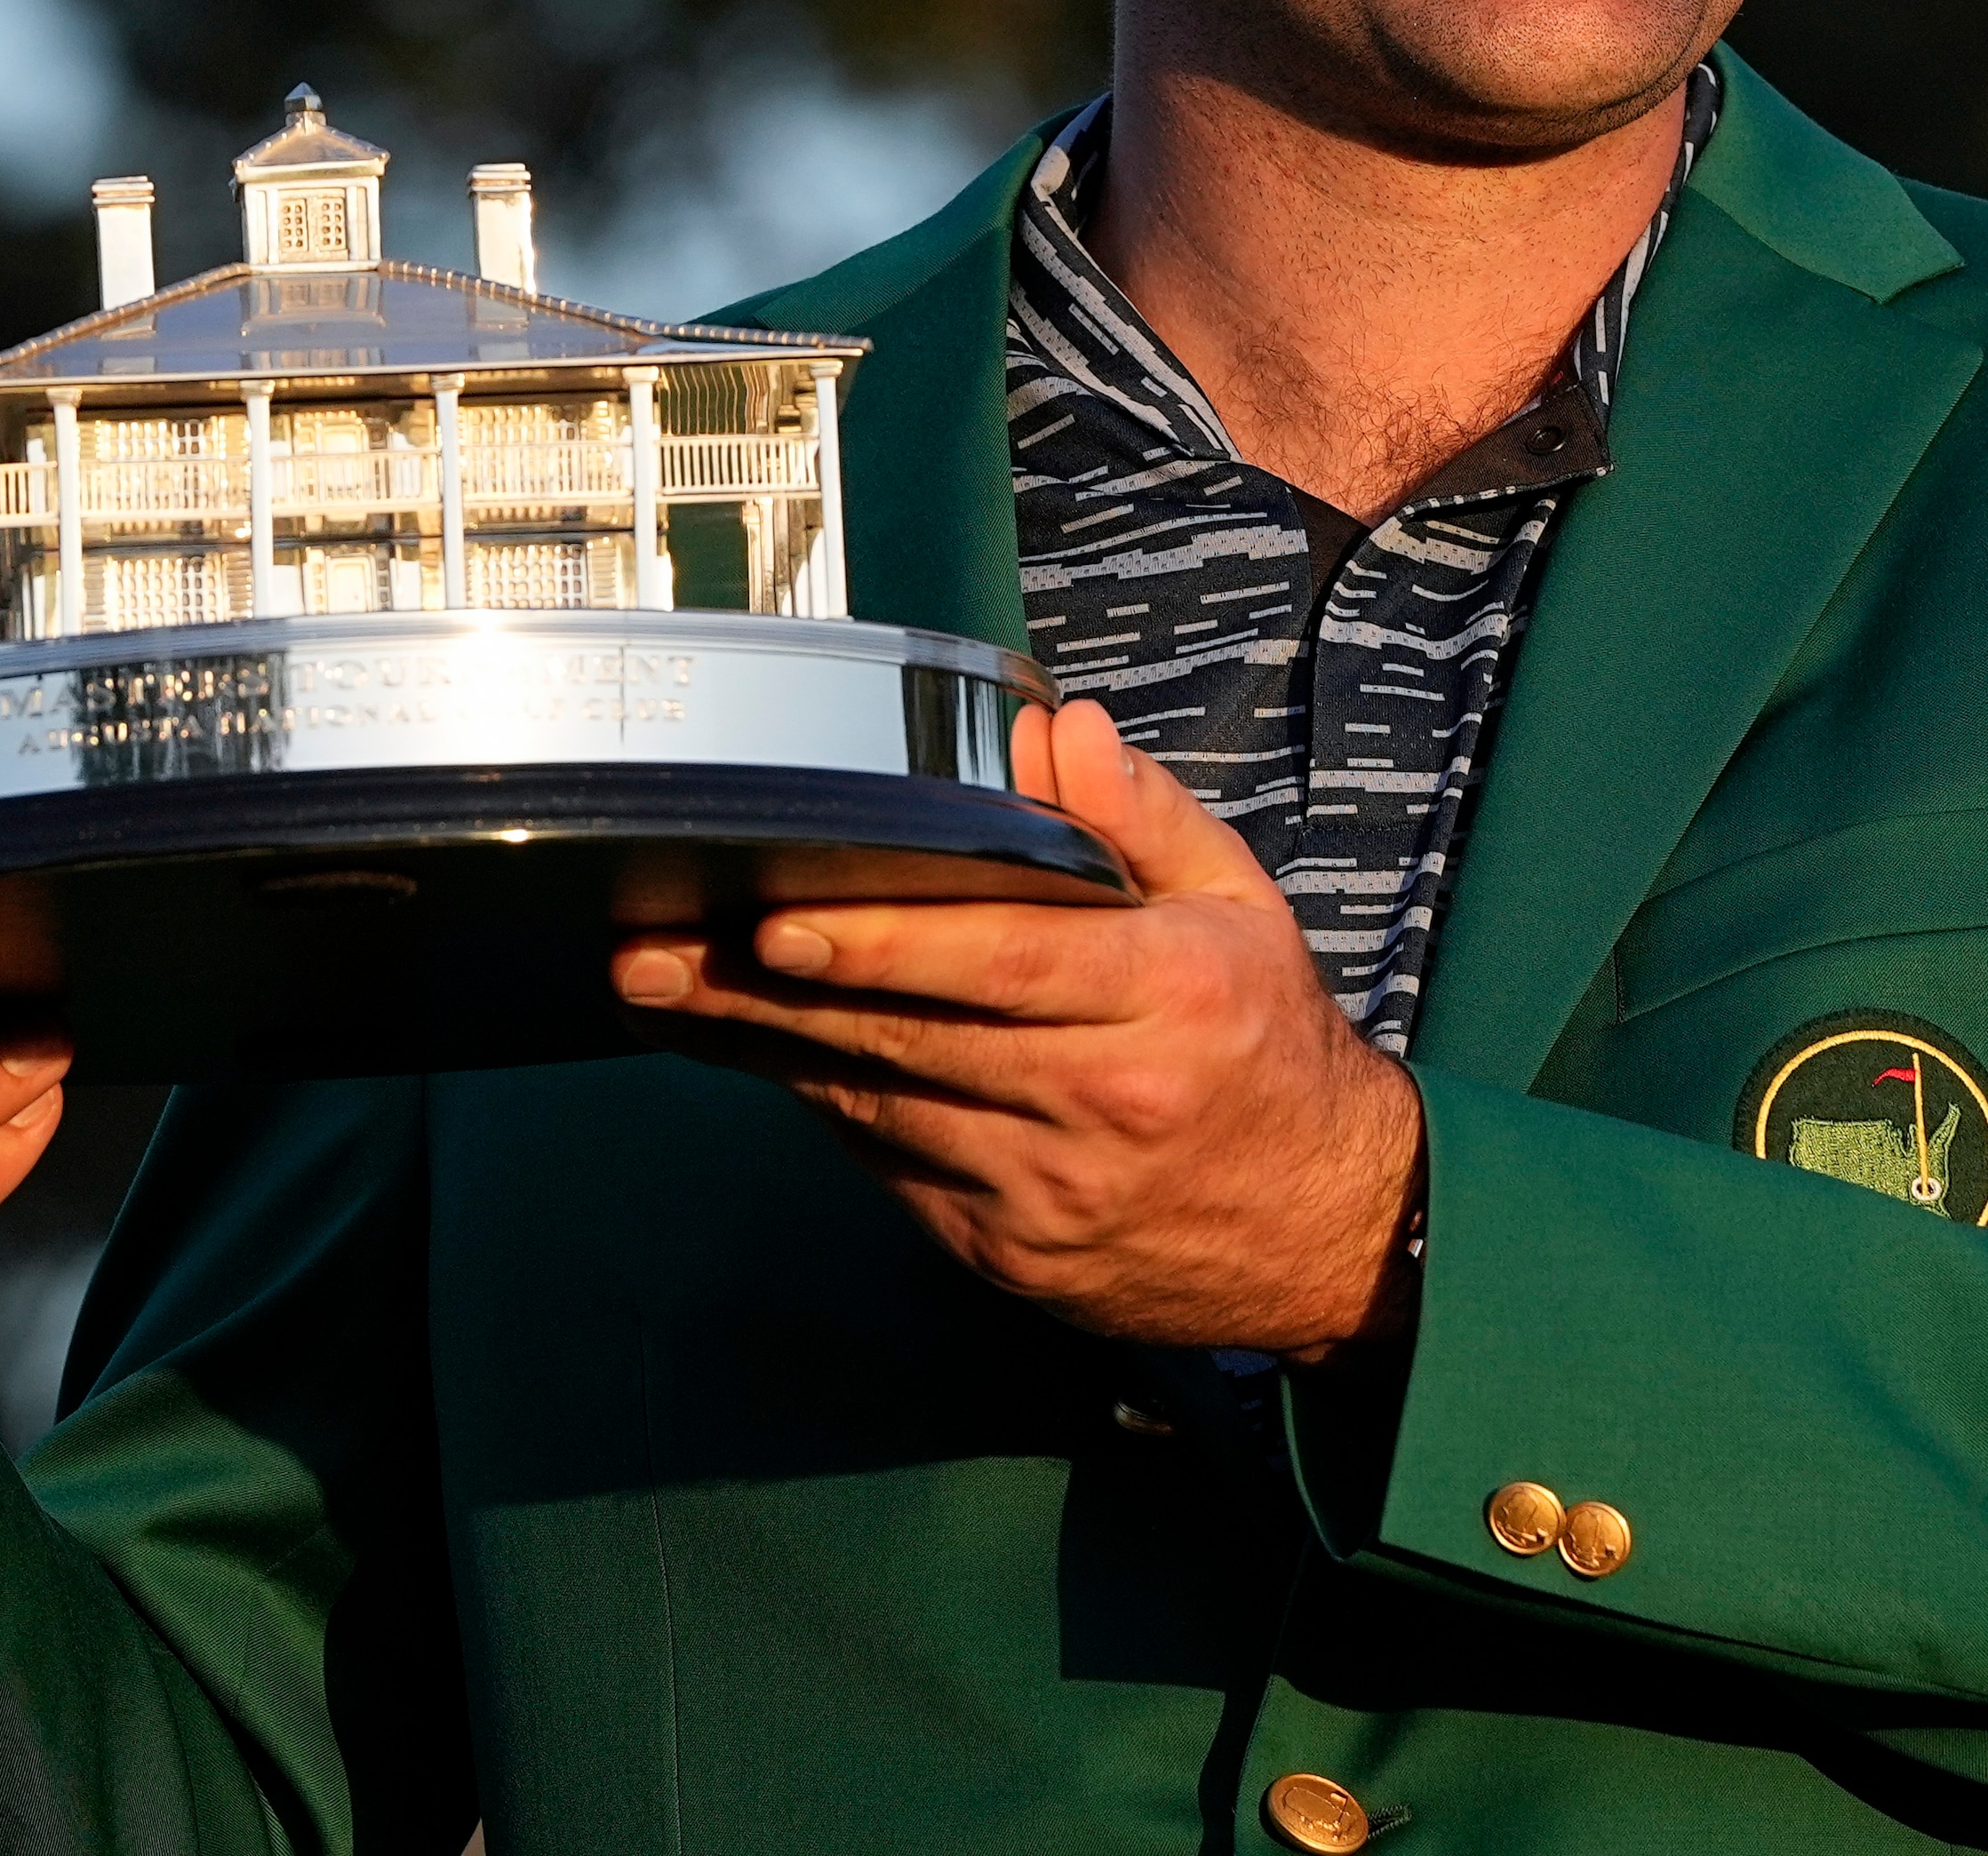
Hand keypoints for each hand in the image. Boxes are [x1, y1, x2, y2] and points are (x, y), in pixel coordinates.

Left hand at [610, 699, 1423, 1357]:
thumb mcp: (1243, 908)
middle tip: (657, 952)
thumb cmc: (1272, 1049)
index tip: (782, 921)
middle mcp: (1102, 1098)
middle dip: (769, 992)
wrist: (1329, 1233)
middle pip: (910, 1037)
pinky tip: (760, 1052)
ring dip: (766, 1045)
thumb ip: (1145, 818)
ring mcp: (1047, 1190)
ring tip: (667, 988)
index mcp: (1167, 996)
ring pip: (878, 1107)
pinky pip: (891, 1168)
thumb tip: (1060, 734)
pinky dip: (823, 1105)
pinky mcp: (1007, 1253)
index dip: (886, 944)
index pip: (1006, 962)